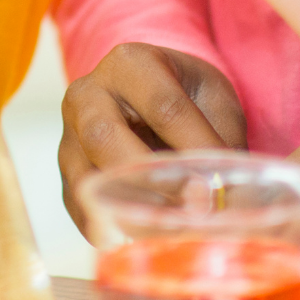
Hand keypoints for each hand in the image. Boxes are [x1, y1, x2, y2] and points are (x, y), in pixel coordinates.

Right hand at [59, 44, 247, 234]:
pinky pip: (81, 211)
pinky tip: (147, 236)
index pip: (163, 107)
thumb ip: (221, 140)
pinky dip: (113, 232)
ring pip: (87, 181)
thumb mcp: (211, 99)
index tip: (221, 185)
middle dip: (152, 181)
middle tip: (195, 209)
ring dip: (132, 212)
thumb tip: (234, 197)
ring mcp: (69, 136)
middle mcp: (88, 95)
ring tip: (175, 230)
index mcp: (130, 64)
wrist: (144, 95)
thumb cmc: (186, 96)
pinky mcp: (65, 175)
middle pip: (106, 140)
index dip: (195, 147)